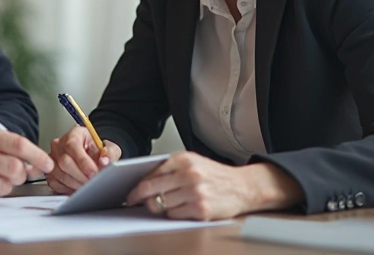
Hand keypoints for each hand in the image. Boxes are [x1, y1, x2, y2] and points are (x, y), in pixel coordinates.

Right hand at [46, 126, 121, 193]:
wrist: (92, 157)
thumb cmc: (98, 151)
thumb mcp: (110, 148)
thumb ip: (110, 153)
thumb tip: (105, 162)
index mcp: (74, 134)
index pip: (73, 146)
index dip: (84, 162)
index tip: (94, 173)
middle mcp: (59, 145)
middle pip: (64, 162)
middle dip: (81, 176)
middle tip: (93, 182)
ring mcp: (52, 159)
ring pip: (59, 174)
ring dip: (75, 184)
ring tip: (87, 186)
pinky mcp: (49, 172)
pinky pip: (55, 183)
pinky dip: (67, 189)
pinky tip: (78, 188)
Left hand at [125, 151, 302, 219]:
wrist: (243, 186)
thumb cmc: (215, 175)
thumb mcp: (193, 162)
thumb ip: (170, 169)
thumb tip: (143, 182)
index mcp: (183, 160)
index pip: (150, 175)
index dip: (136, 187)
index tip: (130, 193)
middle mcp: (189, 174)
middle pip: (151, 190)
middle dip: (140, 198)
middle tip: (134, 203)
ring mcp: (195, 192)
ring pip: (161, 204)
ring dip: (157, 207)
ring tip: (160, 205)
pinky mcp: (201, 209)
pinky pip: (175, 215)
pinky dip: (173, 214)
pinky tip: (179, 209)